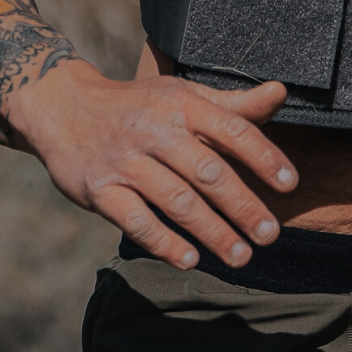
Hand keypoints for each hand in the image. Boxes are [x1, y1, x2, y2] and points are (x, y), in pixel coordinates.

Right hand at [5, 62, 297, 266]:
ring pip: (176, 200)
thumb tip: (281, 93)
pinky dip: (163, 242)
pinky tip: (190, 259)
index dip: (264, 156)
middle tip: (270, 235)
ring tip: (241, 256)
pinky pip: (136, 220)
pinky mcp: (99, 189)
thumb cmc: (138, 105)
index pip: (231, 129)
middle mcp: (153, 130)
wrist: (61, 106)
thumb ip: (232, 105)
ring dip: (212, 231)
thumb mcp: (183, 95)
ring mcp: (124, 161)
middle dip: (243, 206)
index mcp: (181, 104)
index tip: (290, 184)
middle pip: (208, 172)